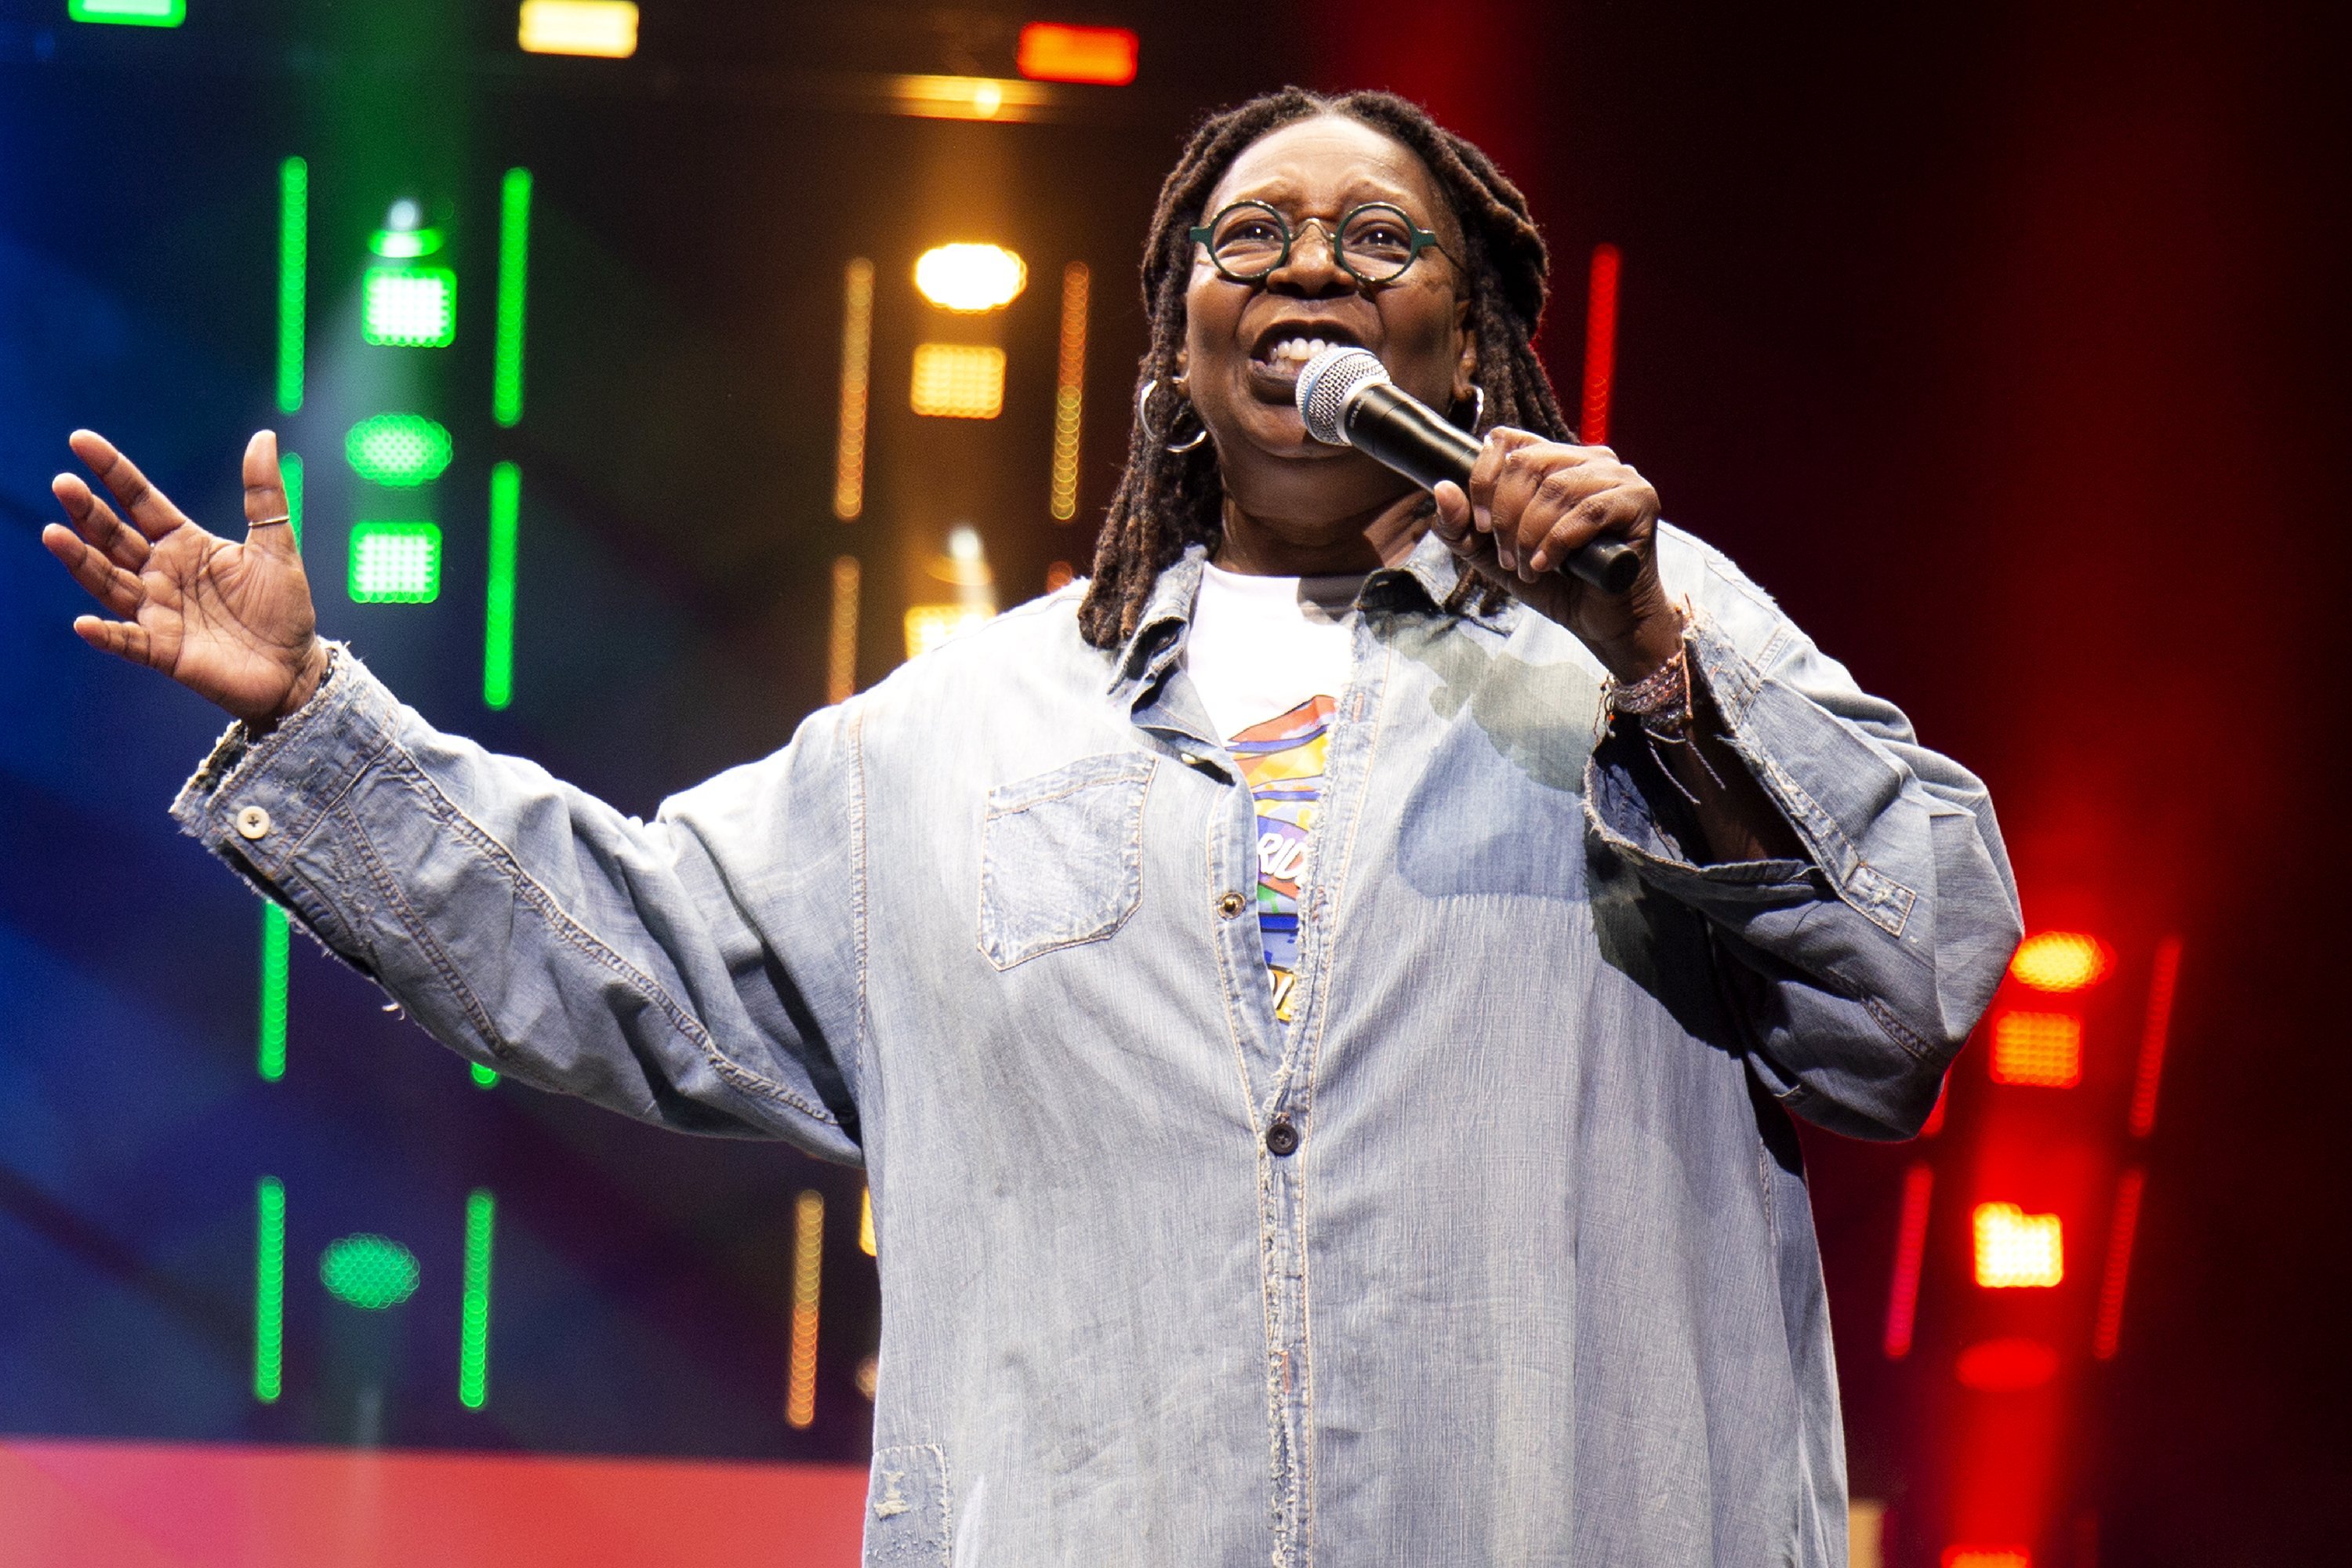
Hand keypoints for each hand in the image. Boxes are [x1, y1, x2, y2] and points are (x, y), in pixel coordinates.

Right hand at [41, 429, 327, 728]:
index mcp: (185, 543)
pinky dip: (106, 634)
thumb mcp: (276, 545)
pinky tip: (83, 623)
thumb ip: (264, 494)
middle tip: (63, 484)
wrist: (296, 668)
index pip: (140, 501)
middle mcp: (162, 573)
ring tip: (54, 534)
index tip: (81, 440)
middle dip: (88, 512)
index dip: (113, 472)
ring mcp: (158, 612)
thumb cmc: (283, 607)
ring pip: (110, 582)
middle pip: (115, 537)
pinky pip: (128, 641)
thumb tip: (263, 436)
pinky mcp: (164, 651)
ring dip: (82, 561)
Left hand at [1431, 428, 1682, 679]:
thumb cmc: (1556, 583)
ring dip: (1531, 534)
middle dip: (1506, 516)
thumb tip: (1442, 489)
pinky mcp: (1640, 501)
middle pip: (1528, 463)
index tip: (1480, 526)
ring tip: (1529, 567)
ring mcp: (1619, 476)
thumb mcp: (1493, 556)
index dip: (1483, 479)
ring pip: (1556, 488)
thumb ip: (1462, 527)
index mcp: (1556, 460)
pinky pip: (1588, 511)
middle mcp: (1589, 459)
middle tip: (1508, 558)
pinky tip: (1548, 565)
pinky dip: (1558, 541)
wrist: (1605, 621)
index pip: (1507, 441)